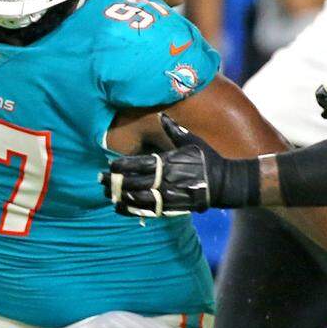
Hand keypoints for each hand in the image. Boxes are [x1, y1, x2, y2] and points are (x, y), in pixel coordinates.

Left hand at [101, 114, 255, 215]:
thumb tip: (162, 116)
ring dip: (120, 197)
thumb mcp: (192, 141)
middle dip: (114, 182)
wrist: (226, 183)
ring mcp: (170, 196)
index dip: (120, 167)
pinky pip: (148, 211)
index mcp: (168, 161)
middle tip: (99, 180)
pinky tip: (120, 207)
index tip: (108, 167)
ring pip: (138, 199)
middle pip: (133, 182)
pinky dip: (132, 210)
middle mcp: (167, 179)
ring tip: (107, 194)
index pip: (138, 164)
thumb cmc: (208, 159)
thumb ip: (174, 130)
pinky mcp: (173, 208)